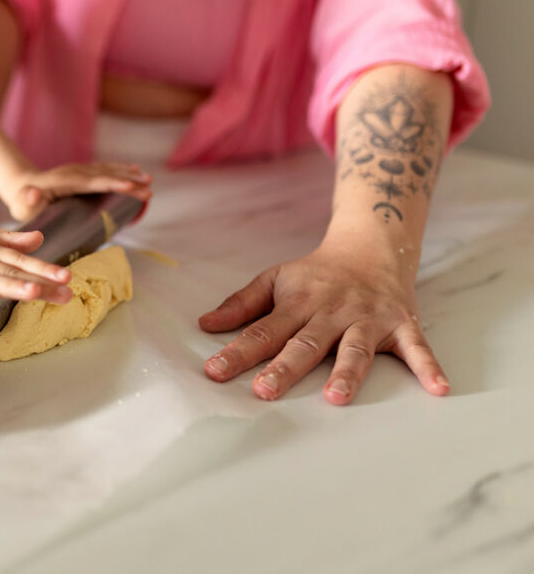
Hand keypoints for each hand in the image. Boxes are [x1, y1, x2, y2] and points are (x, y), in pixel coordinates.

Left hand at [2, 162, 152, 220]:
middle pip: (105, 175)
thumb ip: (28, 199)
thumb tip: (32, 192)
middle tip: (150, 188)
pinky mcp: (83, 173)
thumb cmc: (23, 202)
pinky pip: (105, 170)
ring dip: (129, 175)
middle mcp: (75, 172)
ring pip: (108, 171)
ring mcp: (80, 171)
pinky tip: (136, 171)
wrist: (20, 186)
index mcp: (64, 182)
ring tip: (149, 180)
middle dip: (129, 181)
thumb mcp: (22, 204)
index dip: (112, 183)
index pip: (92, 182)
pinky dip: (121, 170)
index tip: (131, 185)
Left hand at [198, 242, 449, 404]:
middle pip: (305, 343)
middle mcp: (332, 312)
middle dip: (284, 368)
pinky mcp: (401, 324)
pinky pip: (418, 348)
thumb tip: (205, 324)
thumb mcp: (276, 279)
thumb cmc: (317, 273)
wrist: (372, 246)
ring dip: (346, 372)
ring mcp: (368, 319)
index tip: (214, 372)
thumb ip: (242, 303)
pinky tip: (437, 389)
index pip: (263, 331)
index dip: (237, 352)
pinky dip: (429, 367)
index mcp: (298, 302)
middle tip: (264, 390)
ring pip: (355, 348)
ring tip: (335, 397)